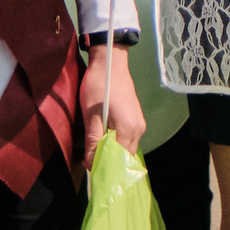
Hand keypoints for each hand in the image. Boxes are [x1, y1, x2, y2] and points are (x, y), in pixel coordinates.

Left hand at [80, 46, 146, 165]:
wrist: (110, 62)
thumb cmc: (99, 86)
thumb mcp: (91, 115)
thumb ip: (93, 141)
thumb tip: (91, 162)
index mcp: (128, 128)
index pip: (119, 160)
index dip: (105, 165)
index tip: (90, 166)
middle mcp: (138, 128)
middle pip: (125, 156)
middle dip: (109, 161)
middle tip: (90, 160)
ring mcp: (139, 123)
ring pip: (126, 148)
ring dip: (112, 152)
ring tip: (95, 149)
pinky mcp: (136, 119)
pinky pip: (127, 139)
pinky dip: (116, 143)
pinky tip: (103, 138)